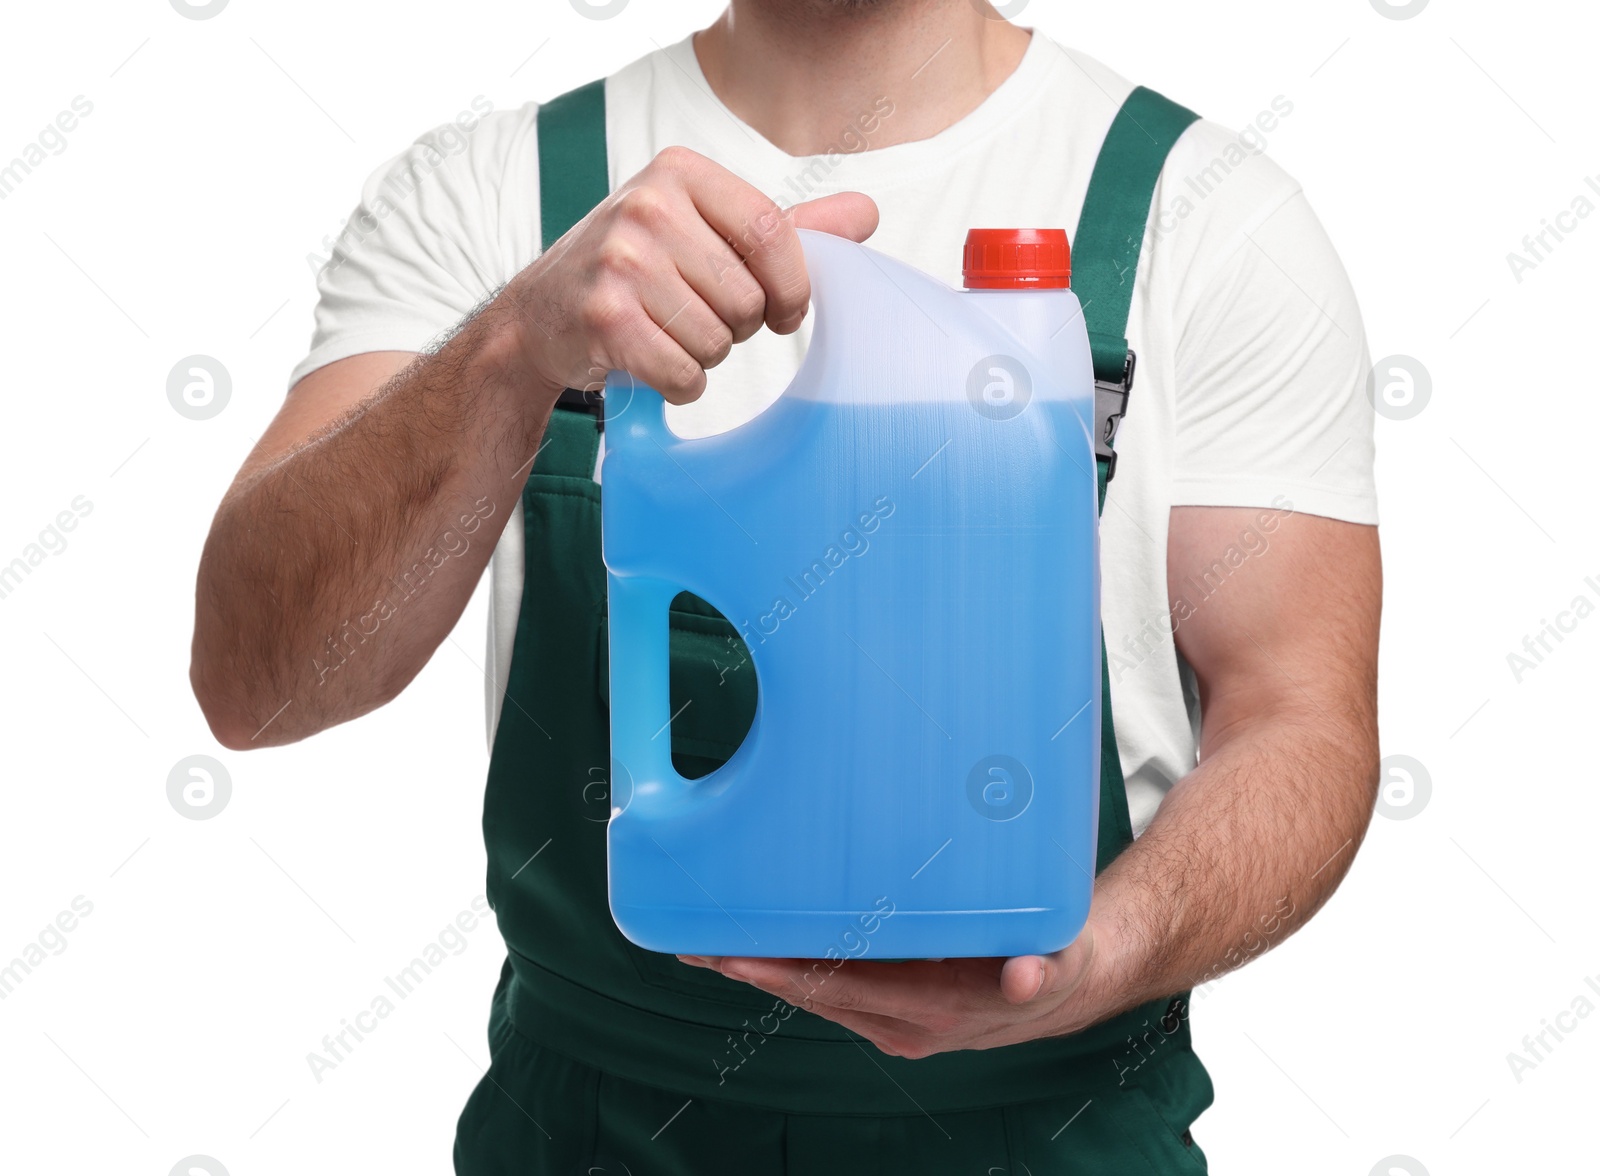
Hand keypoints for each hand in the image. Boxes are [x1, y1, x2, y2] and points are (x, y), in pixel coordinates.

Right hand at [503, 145, 878, 405]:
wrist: (540, 315)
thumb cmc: (637, 270)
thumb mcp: (705, 231)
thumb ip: (784, 227)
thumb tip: (867, 213)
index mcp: (681, 172)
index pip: (772, 231)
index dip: (792, 286)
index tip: (784, 311)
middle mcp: (647, 205)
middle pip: (746, 297)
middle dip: (737, 327)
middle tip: (697, 318)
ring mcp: (620, 260)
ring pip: (717, 339)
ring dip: (705, 356)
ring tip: (666, 334)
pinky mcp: (603, 316)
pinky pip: (683, 373)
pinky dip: (679, 384)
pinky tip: (652, 361)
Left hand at [679, 920, 1102, 1058]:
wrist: (1070, 983)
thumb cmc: (1057, 960)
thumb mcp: (1058, 962)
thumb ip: (1040, 970)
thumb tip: (1023, 978)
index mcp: (933, 1010)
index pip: (844, 989)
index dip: (786, 972)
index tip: (736, 953)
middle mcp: (902, 1021)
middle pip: (811, 993)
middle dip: (751, 967)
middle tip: (692, 940)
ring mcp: (891, 1016)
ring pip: (813, 991)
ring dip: (759, 967)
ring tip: (704, 938)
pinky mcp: (889, 1002)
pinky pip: (828, 984)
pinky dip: (788, 964)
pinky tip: (755, 942)